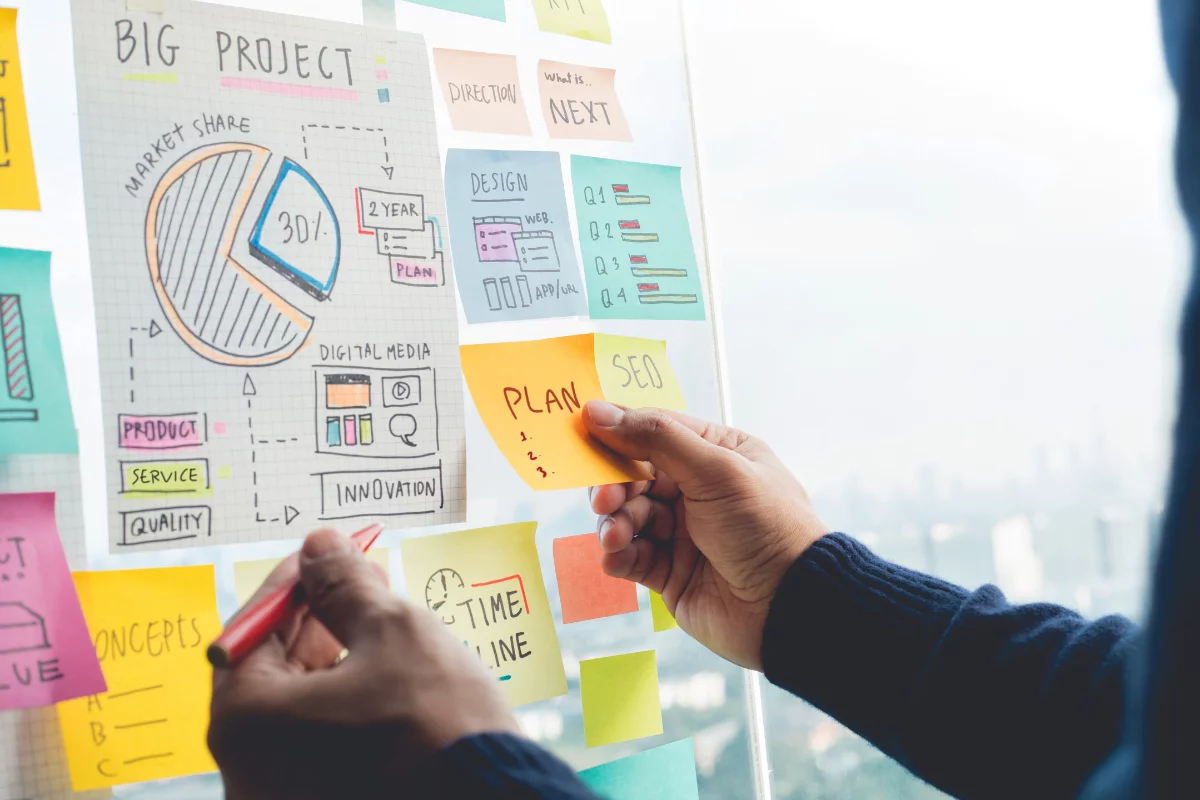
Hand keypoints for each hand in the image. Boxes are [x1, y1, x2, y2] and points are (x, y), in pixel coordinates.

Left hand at [208, 528, 518, 798]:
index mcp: (247, 721)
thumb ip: (344, 584)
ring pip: (301, 707)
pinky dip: (346, 700)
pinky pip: (321, 740)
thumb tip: (320, 546)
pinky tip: (385, 670)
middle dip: (316, 618)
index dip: (293, 583)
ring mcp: (284, 792)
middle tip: (358, 578)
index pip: (252, 631)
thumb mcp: (392, 631)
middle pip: (272, 672)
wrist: (494, 798)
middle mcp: (249, 768)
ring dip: (335, 656)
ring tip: (380, 618)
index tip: (322, 555)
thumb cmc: (434, 722)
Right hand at [585, 401, 827, 669]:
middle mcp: (698, 490)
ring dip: (614, 523)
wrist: (792, 607)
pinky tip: (617, 557)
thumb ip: (655, 438)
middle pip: (634, 475)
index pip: (656, 430)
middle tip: (605, 499)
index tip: (582, 430)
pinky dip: (618, 555)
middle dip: (614, 485)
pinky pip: (631, 557)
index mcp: (716, 454)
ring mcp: (683, 532)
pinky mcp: (671, 573)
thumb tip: (598, 411)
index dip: (618, 430)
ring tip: (617, 536)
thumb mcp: (715, 470)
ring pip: (628, 516)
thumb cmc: (766, 527)